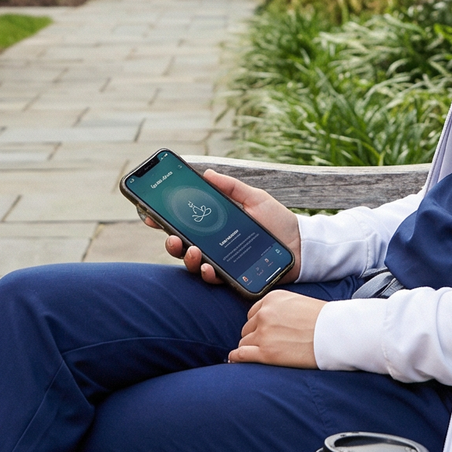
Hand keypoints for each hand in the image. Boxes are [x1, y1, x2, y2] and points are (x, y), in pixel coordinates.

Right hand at [145, 169, 300, 286]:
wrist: (302, 246)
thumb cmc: (279, 221)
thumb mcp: (255, 198)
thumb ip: (231, 187)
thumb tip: (206, 173)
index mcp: (216, 225)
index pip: (184, 223)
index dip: (163, 220)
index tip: (148, 214)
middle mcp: (215, 244)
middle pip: (182, 245)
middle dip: (171, 242)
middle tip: (171, 237)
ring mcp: (222, 262)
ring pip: (193, 263)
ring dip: (186, 258)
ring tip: (191, 250)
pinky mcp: (234, 277)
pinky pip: (214, 278)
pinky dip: (207, 273)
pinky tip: (207, 267)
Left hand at [229, 290, 323, 367]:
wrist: (335, 333)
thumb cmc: (323, 320)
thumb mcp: (298, 303)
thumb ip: (280, 309)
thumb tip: (269, 321)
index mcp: (272, 299)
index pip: (253, 313)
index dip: (258, 324)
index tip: (264, 332)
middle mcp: (265, 314)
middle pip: (248, 328)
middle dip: (255, 336)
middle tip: (267, 345)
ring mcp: (264, 333)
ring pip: (244, 342)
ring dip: (250, 348)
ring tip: (259, 355)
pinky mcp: (266, 353)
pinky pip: (241, 354)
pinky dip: (236, 358)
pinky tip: (235, 360)